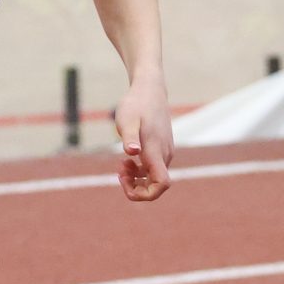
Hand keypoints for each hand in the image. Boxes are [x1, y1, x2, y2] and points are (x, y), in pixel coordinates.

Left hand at [115, 80, 172, 201]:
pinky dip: (139, 171)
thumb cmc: (136, 104)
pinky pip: (153, 169)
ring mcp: (165, 152)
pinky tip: (127, 159)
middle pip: (156, 186)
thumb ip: (130, 137)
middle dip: (135, 186)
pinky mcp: (162, 148)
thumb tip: (132, 152)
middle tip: (119, 172)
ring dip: (136, 178)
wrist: (150, 89)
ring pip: (154, 178)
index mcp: (156, 151)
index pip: (161, 185)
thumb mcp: (127, 120)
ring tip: (121, 164)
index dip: (145, 194)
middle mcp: (164, 155)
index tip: (126, 184)